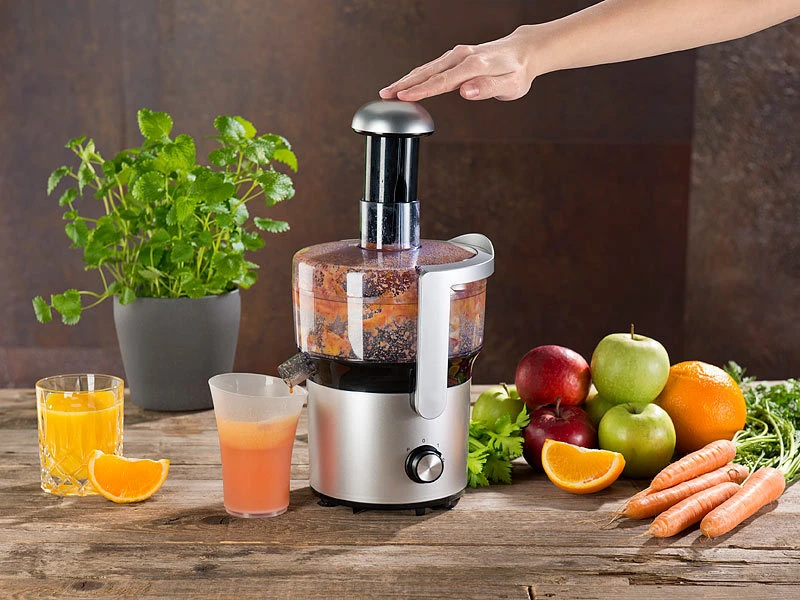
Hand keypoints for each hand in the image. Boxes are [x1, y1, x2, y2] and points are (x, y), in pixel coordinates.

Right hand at [379, 26, 538, 101]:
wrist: (523, 52)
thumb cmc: (517, 71)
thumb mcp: (510, 85)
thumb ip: (487, 88)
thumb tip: (465, 92)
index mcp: (473, 65)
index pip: (442, 81)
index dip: (422, 90)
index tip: (404, 97)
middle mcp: (462, 57)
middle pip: (428, 72)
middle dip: (405, 84)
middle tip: (385, 95)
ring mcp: (457, 55)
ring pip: (427, 68)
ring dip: (406, 80)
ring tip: (388, 92)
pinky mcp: (455, 58)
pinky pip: (432, 67)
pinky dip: (416, 75)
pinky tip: (406, 83)